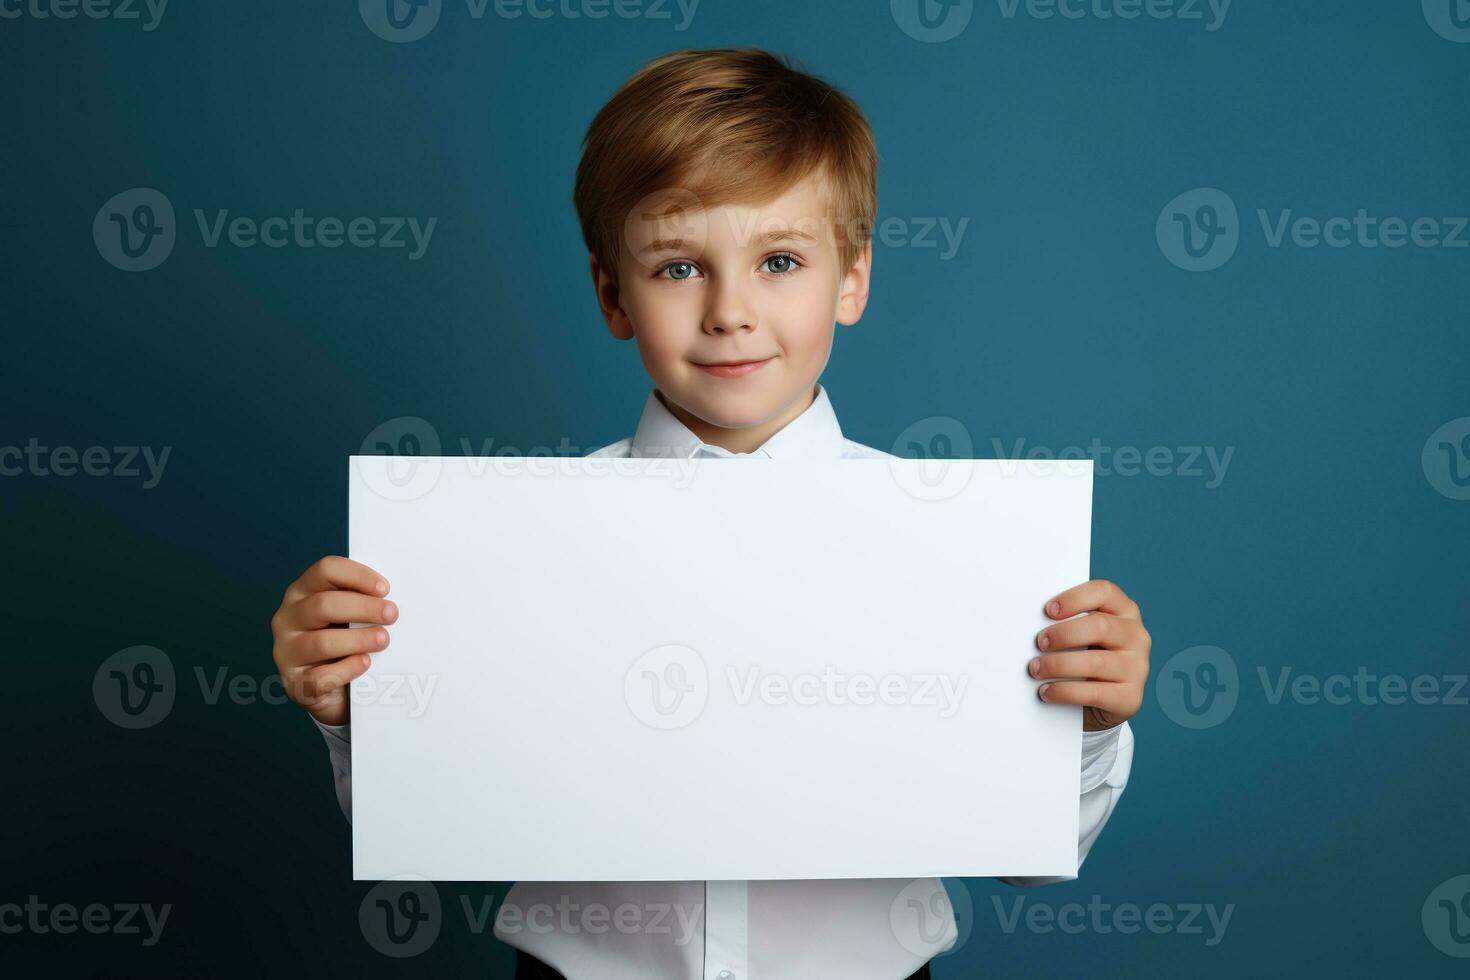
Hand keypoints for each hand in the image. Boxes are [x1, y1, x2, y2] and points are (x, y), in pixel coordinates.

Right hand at [270, 555, 396, 725]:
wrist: (335, 689)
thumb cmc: (346, 640)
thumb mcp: (350, 615)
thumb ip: (363, 601)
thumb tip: (393, 598)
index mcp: (303, 591)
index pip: (325, 570)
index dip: (357, 576)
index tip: (385, 589)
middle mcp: (288, 617)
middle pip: (323, 604)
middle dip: (363, 608)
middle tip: (392, 614)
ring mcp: (287, 651)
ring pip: (321, 642)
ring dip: (358, 640)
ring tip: (383, 640)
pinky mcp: (295, 683)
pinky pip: (320, 677)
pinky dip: (346, 670)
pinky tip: (365, 664)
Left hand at [1028, 579, 1149, 731]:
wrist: (1103, 701)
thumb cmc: (1086, 656)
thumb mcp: (1084, 634)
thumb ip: (1069, 621)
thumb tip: (1032, 622)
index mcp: (1124, 611)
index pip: (1104, 592)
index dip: (1074, 598)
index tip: (1048, 610)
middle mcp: (1136, 636)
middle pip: (1100, 626)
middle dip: (1063, 634)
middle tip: (1039, 643)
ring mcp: (1137, 667)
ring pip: (1095, 662)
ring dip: (1058, 665)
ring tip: (1036, 669)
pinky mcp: (1130, 697)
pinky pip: (1094, 693)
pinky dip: (1065, 691)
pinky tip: (1047, 692)